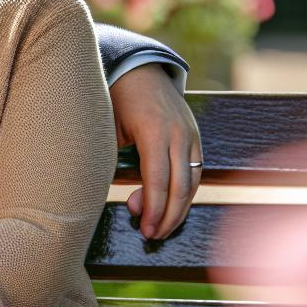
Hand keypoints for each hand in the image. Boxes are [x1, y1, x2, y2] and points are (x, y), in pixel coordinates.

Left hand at [109, 63, 202, 239]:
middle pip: (180, 186)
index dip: (153, 209)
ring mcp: (190, 134)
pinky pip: (196, 172)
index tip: (144, 229)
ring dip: (179, 209)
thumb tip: (135, 205)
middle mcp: (177, 132)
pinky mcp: (195, 137)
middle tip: (152, 235)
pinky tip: (172, 208)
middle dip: (168, 216)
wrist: (139, 71)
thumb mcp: (110, 129)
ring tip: (161, 228)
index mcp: (152, 129)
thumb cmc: (115, 102)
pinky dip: (186, 193)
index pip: (158, 179)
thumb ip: (119, 163)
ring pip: (192, 182)